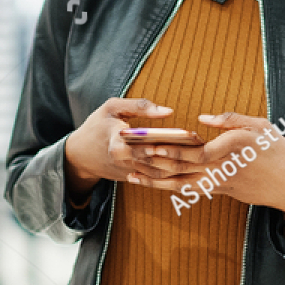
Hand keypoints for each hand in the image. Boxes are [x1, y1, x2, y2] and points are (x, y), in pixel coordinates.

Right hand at [63, 98, 205, 200]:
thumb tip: (168, 111)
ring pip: (161, 172)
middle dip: (183, 154)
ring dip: (182, 167)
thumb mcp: (112, 107)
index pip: (150, 141)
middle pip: (159, 158)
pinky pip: (157, 178)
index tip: (192, 134)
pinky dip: (174, 175)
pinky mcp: (134, 178)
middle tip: (205, 147)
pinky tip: (191, 169)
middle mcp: (125, 160)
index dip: (172, 139)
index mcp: (118, 141)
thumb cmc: (97, 125)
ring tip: (203, 158)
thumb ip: (139, 106)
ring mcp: (129, 172)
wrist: (79, 155)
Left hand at [130, 111, 284, 226]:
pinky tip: (151, 183)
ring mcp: (220, 183)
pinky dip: (168, 187)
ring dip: (154, 179)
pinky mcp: (219, 191)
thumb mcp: (262, 126)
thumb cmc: (278, 152)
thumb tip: (202, 118)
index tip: (151, 142)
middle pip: (183, 166)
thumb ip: (232, 120)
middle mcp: (223, 168)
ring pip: (181, 182)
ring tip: (130, 174)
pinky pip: (188, 190)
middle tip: (128, 153)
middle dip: (153, 159)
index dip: (172, 148)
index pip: (198, 151)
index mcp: (235, 148)